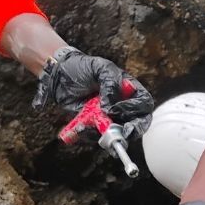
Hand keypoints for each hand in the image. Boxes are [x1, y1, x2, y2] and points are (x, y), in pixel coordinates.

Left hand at [33, 47, 153, 130]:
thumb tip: (111, 107)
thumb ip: (111, 84)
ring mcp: (111, 118)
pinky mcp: (96, 126)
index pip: (144, 104)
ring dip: (105, 134)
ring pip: (117, 133)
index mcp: (130, 90)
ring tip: (86, 125)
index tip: (117, 110)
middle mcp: (124, 106)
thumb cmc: (83, 67)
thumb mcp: (100, 68)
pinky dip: (90, 135)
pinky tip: (79, 127)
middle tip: (123, 133)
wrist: (60, 76)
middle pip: (138, 123)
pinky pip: (98, 137)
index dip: (135, 110)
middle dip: (132, 130)